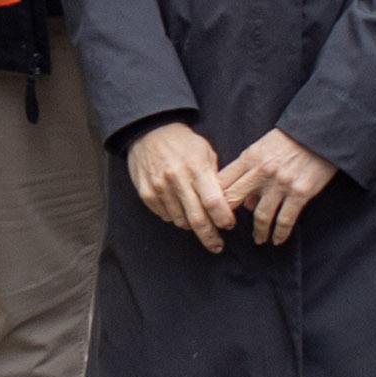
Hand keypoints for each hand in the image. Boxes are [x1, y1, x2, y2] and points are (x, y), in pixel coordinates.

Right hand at [126, 120, 234, 252]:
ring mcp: (160, 188)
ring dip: (192, 226)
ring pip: (180, 221)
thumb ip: (215, 178)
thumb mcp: (206, 152)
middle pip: (197, 219)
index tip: (229, 225)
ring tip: (198, 222)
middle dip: (210, 236)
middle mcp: (177, 180)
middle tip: (217, 246)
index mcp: (197, 169)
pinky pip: (165, 216)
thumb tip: (226, 204)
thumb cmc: (183, 142)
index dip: (224, 219)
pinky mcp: (146, 193)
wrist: (149, 131)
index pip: (214, 203)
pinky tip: (180, 209)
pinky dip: (175, 217)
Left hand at [220, 128, 340, 243]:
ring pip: (261, 216)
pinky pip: (285, 220)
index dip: (213, 199)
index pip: (222, 181)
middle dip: (227, 218)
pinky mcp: (300, 193)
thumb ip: (249, 171)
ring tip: (259, 239)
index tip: (212, 212)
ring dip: (259, 232)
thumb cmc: (287, 141)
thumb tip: (247, 203)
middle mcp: (261, 172)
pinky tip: (277, 240)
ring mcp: (281, 184)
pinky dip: (280, 233)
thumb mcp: (261, 148)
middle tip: (228, 231)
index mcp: (249, 158)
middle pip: (234, 199)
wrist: (318, 133)